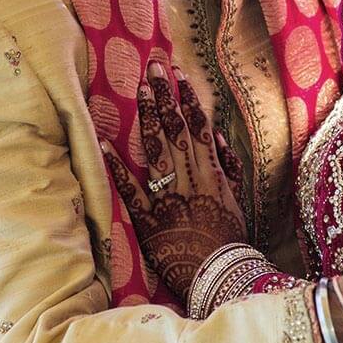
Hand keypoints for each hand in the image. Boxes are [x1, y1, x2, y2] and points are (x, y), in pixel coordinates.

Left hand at [111, 61, 247, 298]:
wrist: (219, 275)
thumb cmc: (230, 239)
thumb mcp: (237, 199)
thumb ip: (228, 167)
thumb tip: (215, 136)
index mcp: (212, 174)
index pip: (198, 127)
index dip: (187, 99)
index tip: (178, 75)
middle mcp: (189, 179)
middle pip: (176, 130)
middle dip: (164, 96)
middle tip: (154, 67)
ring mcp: (167, 196)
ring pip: (156, 149)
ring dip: (148, 118)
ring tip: (139, 90)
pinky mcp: (148, 218)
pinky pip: (131, 189)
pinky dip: (117, 166)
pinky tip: (105, 142)